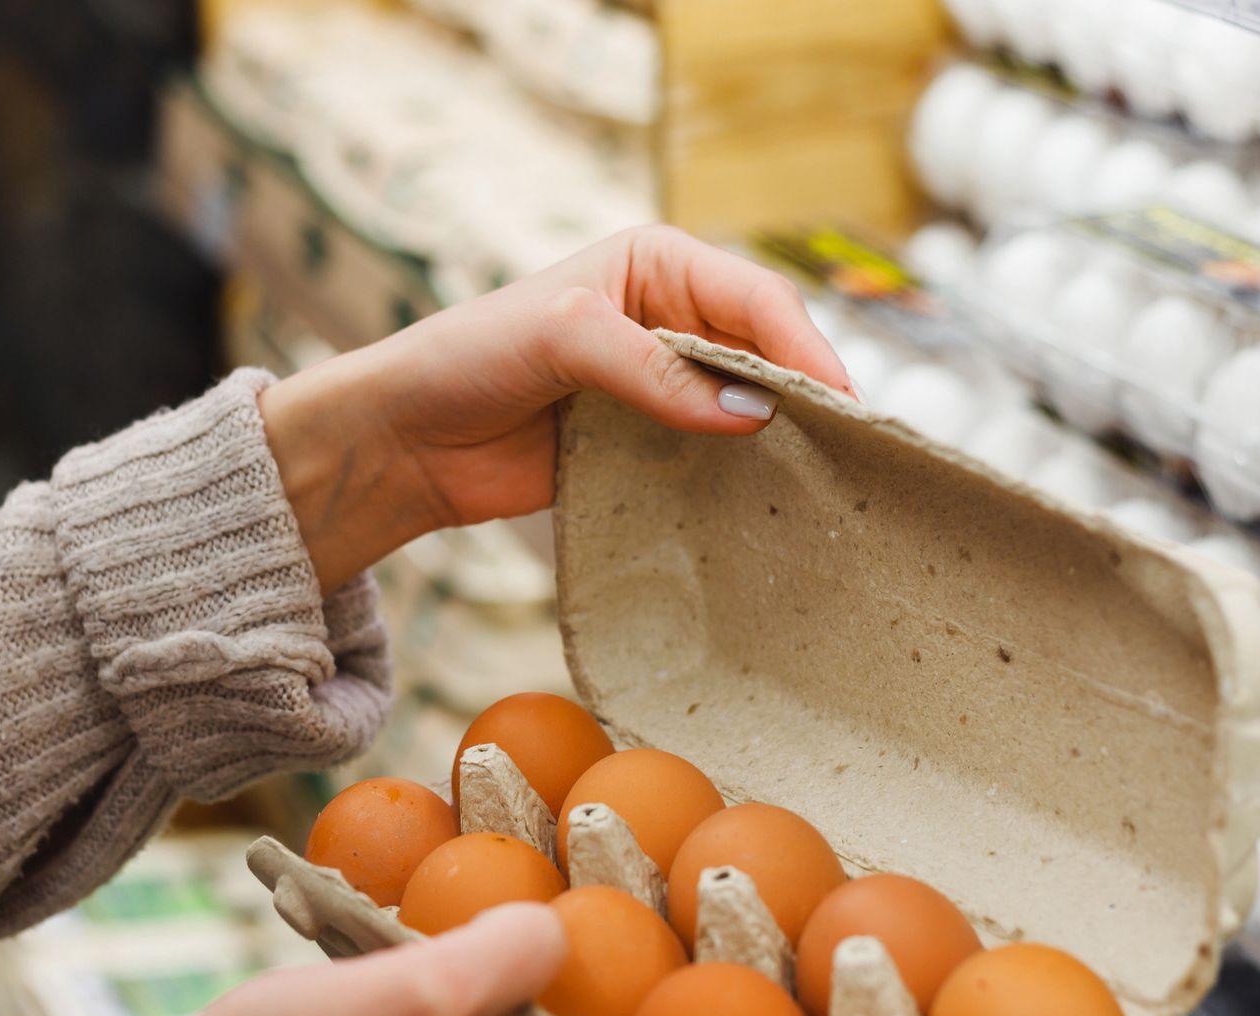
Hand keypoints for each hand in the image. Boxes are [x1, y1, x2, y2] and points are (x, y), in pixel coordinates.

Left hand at [261, 225, 851, 588]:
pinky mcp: (643, 444)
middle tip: (853, 450)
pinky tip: (768, 508)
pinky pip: (708, 458)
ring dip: (779, 442)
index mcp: (657, 264)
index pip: (756, 299)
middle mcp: (668, 318)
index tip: (841, 403)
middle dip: (805, 396)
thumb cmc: (469, 359)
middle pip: (764, 355)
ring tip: (827, 484)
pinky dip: (737, 480)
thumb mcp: (564, 341)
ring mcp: (658, 385)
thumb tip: (750, 415)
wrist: (405, 439)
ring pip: (743, 410)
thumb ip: (654, 372)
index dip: (804, 349)